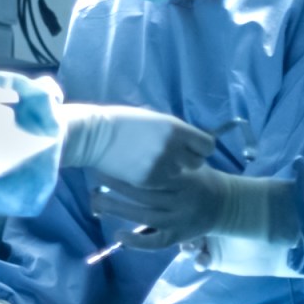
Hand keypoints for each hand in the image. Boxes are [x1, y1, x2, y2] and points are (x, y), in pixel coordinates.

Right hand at [59, 103, 215, 184]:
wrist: (96, 136)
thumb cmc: (124, 123)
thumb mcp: (156, 120)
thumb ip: (175, 132)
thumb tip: (190, 142)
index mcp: (176, 128)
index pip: (207, 146)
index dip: (201, 149)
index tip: (192, 149)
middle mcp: (174, 147)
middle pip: (197, 163)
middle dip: (188, 162)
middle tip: (174, 159)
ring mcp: (162, 165)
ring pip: (179, 174)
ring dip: (171, 171)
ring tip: (153, 162)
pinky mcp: (149, 180)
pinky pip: (163, 183)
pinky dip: (157, 179)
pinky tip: (143, 169)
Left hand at [94, 171, 297, 251]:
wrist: (227, 206)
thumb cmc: (203, 179)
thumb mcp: (193, 162)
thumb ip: (173, 153)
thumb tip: (145, 132)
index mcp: (183, 178)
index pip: (152, 171)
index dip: (127, 166)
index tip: (108, 157)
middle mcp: (180, 200)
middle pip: (142, 193)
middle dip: (116, 184)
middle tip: (95, 174)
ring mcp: (177, 220)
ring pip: (143, 216)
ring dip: (117, 209)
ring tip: (96, 201)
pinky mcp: (176, 237)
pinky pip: (154, 242)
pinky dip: (136, 241)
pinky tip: (118, 235)